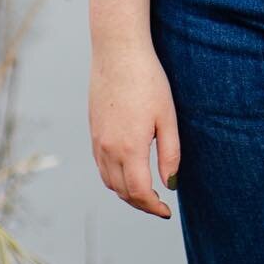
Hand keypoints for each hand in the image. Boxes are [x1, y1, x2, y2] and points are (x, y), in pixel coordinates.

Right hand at [89, 38, 179, 218]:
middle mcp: (109, 150)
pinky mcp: (93, 131)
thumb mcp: (167, 116)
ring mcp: (97, 141)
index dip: (154, 207)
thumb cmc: (147, 79)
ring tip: (145, 191)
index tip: (167, 211)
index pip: (140, 193)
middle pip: (123, 192)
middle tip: (159, 204)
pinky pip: (101, 166)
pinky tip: (128, 170)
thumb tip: (170, 184)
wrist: (117, 51)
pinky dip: (114, 177)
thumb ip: (170, 153)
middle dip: (141, 203)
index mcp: (130, 148)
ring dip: (126, 192)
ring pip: (109, 181)